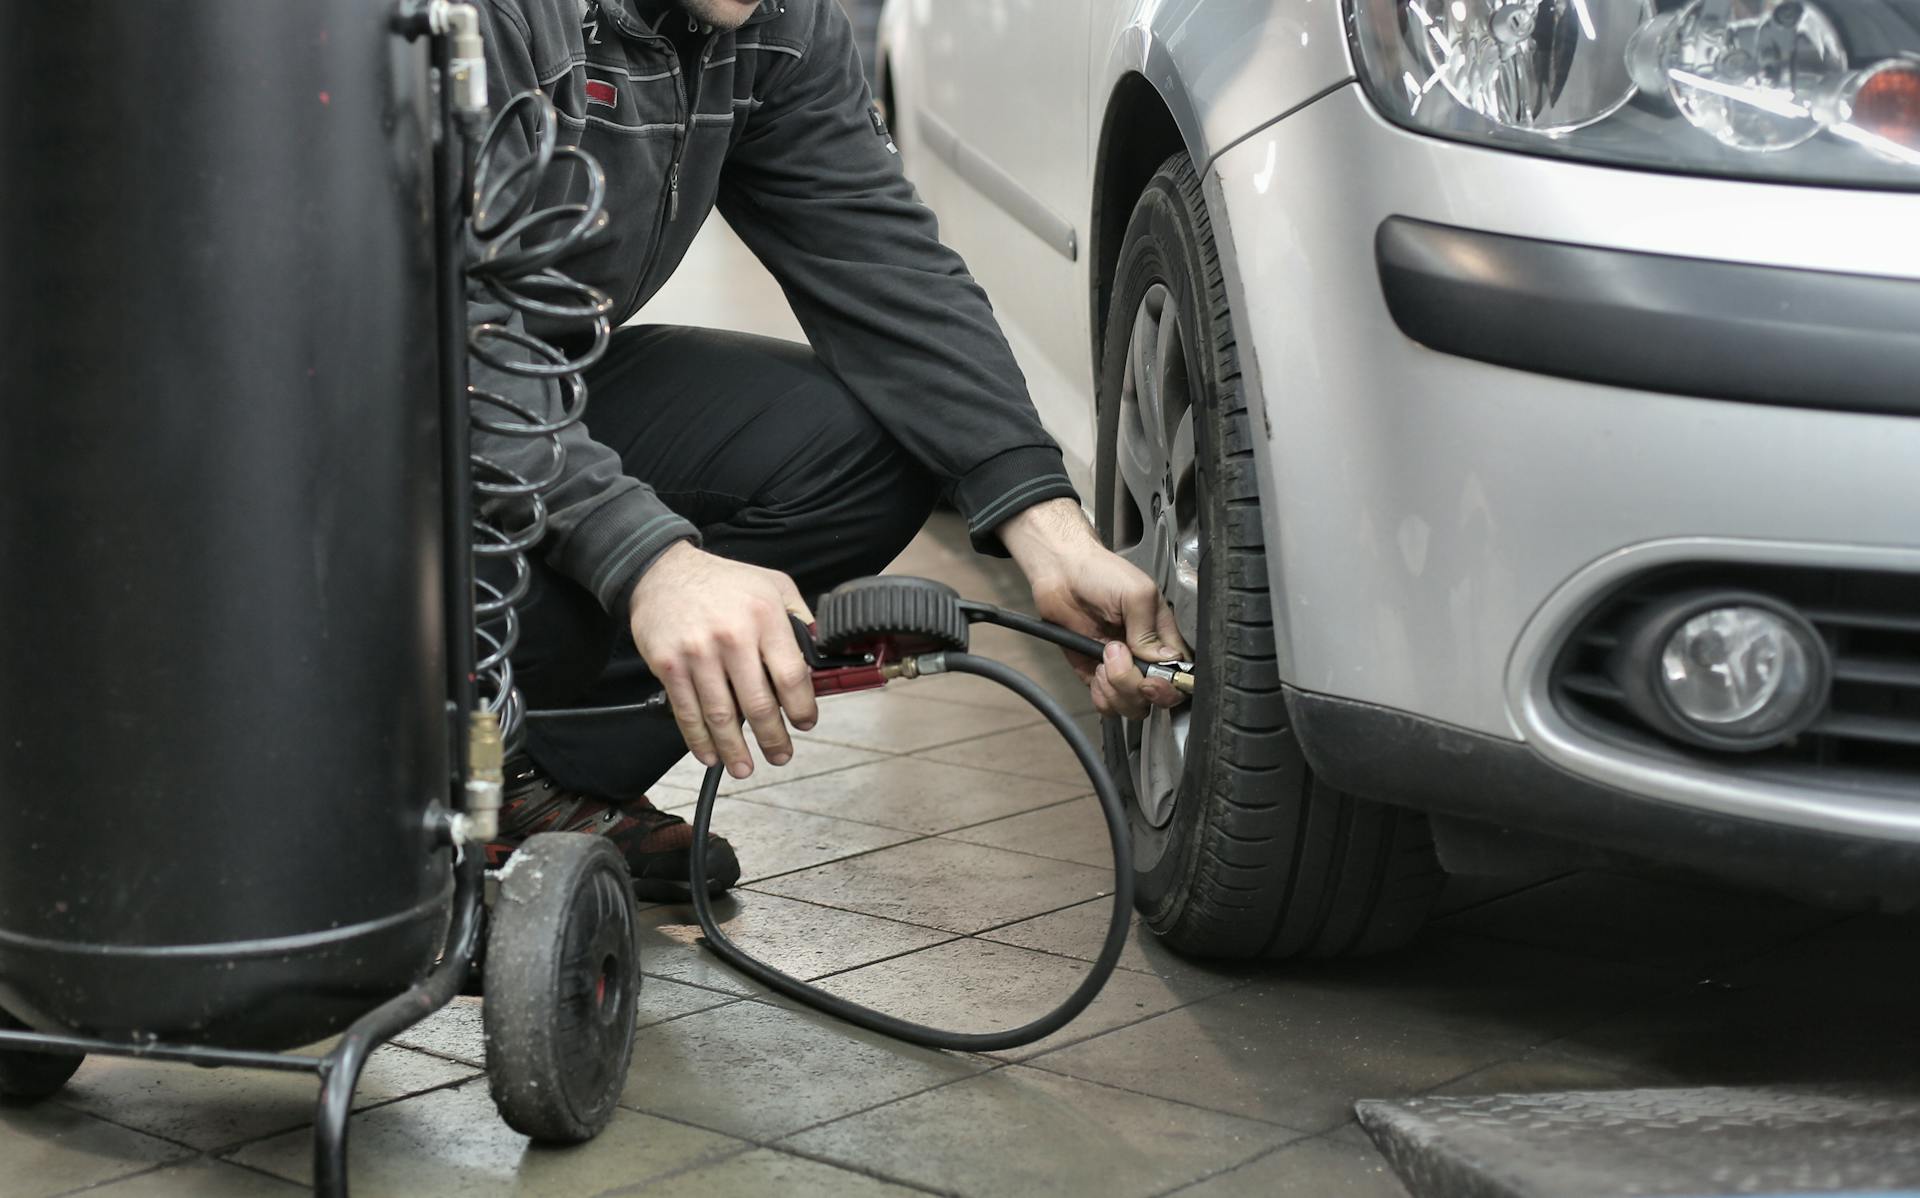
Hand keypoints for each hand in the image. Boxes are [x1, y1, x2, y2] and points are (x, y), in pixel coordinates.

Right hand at [627, 541, 817, 778]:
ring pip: (722, 715)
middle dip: (773, 738)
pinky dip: (699, 740)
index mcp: (764, 617)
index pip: (791, 676)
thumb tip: (820, 655)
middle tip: (781, 756)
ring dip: (735, 749)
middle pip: (759, 704)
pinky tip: (710, 754)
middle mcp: (732, 636)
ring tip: (745, 767)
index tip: (805, 723)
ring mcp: (698, 653)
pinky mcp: (669, 665)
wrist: (662, 571)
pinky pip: (687, 711)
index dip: (802, 708)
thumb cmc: (723, 581)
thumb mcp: (773, 584)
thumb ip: (799, 618)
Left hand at [999, 498, 1188, 719]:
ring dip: (1116, 688)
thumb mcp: (1136, 594)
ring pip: (1132, 706)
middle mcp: (1144, 656)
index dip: (1168, 685)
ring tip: (1104, 656)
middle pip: (1155, 697)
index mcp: (1162, 636)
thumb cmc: (1100, 573)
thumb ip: (1149, 630)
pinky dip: (1101, 694)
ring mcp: (1120, 668)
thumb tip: (1162, 660)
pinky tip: (1095, 669)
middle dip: (1135, 685)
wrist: (1061, 573)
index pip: (1179, 675)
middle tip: (1117, 655)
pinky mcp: (1095, 675)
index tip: (1151, 678)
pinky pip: (1106, 704)